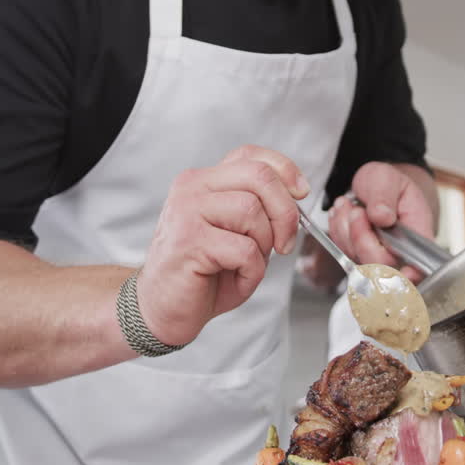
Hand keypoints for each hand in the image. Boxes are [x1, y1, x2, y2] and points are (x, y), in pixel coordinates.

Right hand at [137, 145, 308, 346]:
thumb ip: (258, 208)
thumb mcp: (236, 232)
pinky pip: (243, 249)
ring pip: (252, 211)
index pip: (251, 156)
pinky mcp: (189, 241)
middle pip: (259, 176)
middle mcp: (192, 188)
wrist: (163, 308)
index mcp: (204, 181)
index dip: (285, 171)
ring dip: (263, 246)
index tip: (301, 194)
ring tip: (247, 264)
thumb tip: (296, 197)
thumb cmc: (203, 273)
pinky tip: (236, 278)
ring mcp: (187, 211)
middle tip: (285, 242)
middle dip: (285, 212)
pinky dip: (252, 271)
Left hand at [326, 162, 435, 282]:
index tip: (402, 273)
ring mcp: (377, 256)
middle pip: (378, 264)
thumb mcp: (387, 178)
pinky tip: (344, 213)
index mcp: (417, 234)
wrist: (375, 185)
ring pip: (356, 258)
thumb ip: (385, 196)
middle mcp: (399, 252)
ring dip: (345, 230)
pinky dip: (338, 230)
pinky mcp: (359, 255)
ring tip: (350, 205)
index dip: (409, 276)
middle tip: (357, 210)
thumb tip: (383, 217)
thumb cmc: (388, 183)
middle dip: (360, 236)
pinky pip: (342, 251)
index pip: (417, 266)